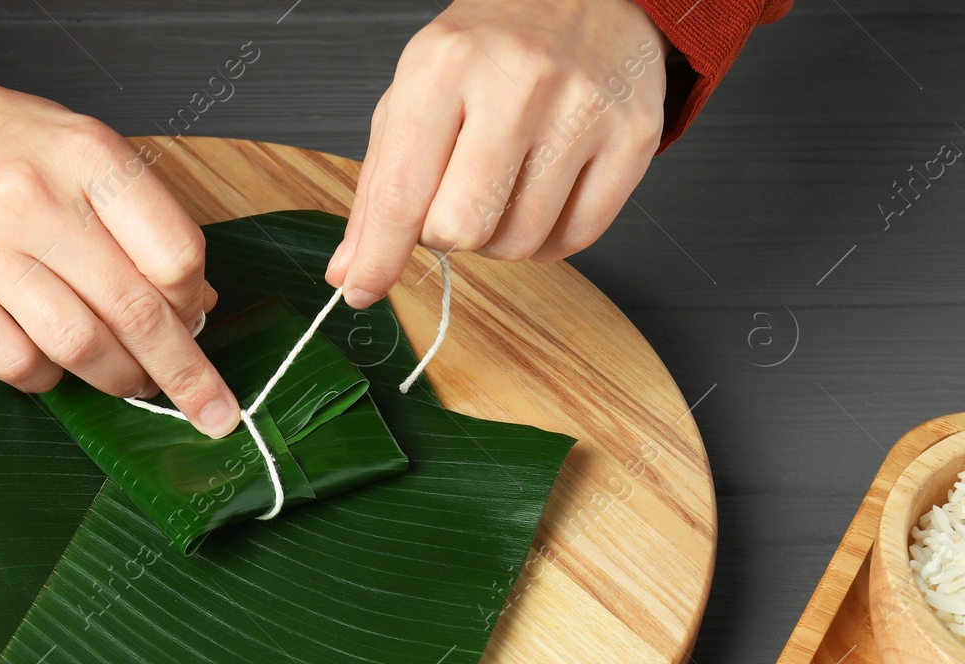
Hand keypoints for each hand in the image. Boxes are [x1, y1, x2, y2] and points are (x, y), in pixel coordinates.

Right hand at [0, 63, 239, 437]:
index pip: (176, 252)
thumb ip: (132, 214)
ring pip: (82, 346)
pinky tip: (52, 364)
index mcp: (85, 155)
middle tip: (211, 411)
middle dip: (184, 374)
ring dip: (118, 379)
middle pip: (137, 311)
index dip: (196, 299)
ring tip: (129, 383)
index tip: (199, 317)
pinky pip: (17, 363)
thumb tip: (194, 299)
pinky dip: (47, 379)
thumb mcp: (70, 144)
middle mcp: (38, 200)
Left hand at [326, 0, 667, 305]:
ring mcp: (583, 108)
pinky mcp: (634, 136)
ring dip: (499, 237)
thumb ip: (379, 187)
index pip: (400, 193)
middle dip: (447, 234)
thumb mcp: (415, 94)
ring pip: (519, 243)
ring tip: (504, 187)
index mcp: (444, 66)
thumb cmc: (491, 48)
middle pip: (461, 228)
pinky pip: (576, 238)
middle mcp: (517, 82)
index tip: (363, 291)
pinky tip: (542, 195)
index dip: (378, 259)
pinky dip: (548, 238)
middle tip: (455, 198)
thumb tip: (352, 272)